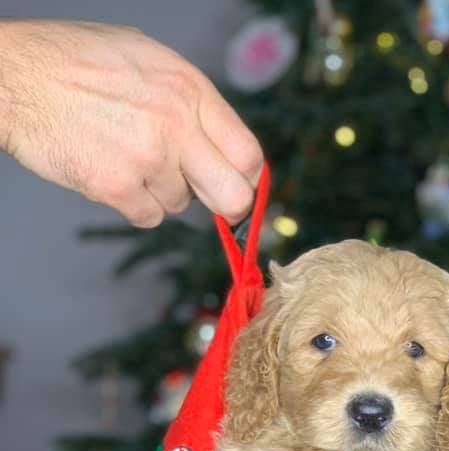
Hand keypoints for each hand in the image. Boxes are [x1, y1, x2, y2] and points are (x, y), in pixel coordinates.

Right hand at [0, 20, 262, 225]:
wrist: (16, 76)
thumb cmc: (76, 62)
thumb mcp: (148, 59)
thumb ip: (189, 101)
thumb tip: (222, 143)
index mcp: (190, 89)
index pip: (248, 155)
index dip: (246, 177)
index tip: (236, 184)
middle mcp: (177, 125)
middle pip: (233, 197)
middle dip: (224, 204)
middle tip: (206, 196)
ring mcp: (148, 158)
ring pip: (180, 204)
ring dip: (160, 190)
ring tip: (127, 154)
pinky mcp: (118, 187)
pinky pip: (148, 217)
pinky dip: (133, 204)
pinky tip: (111, 170)